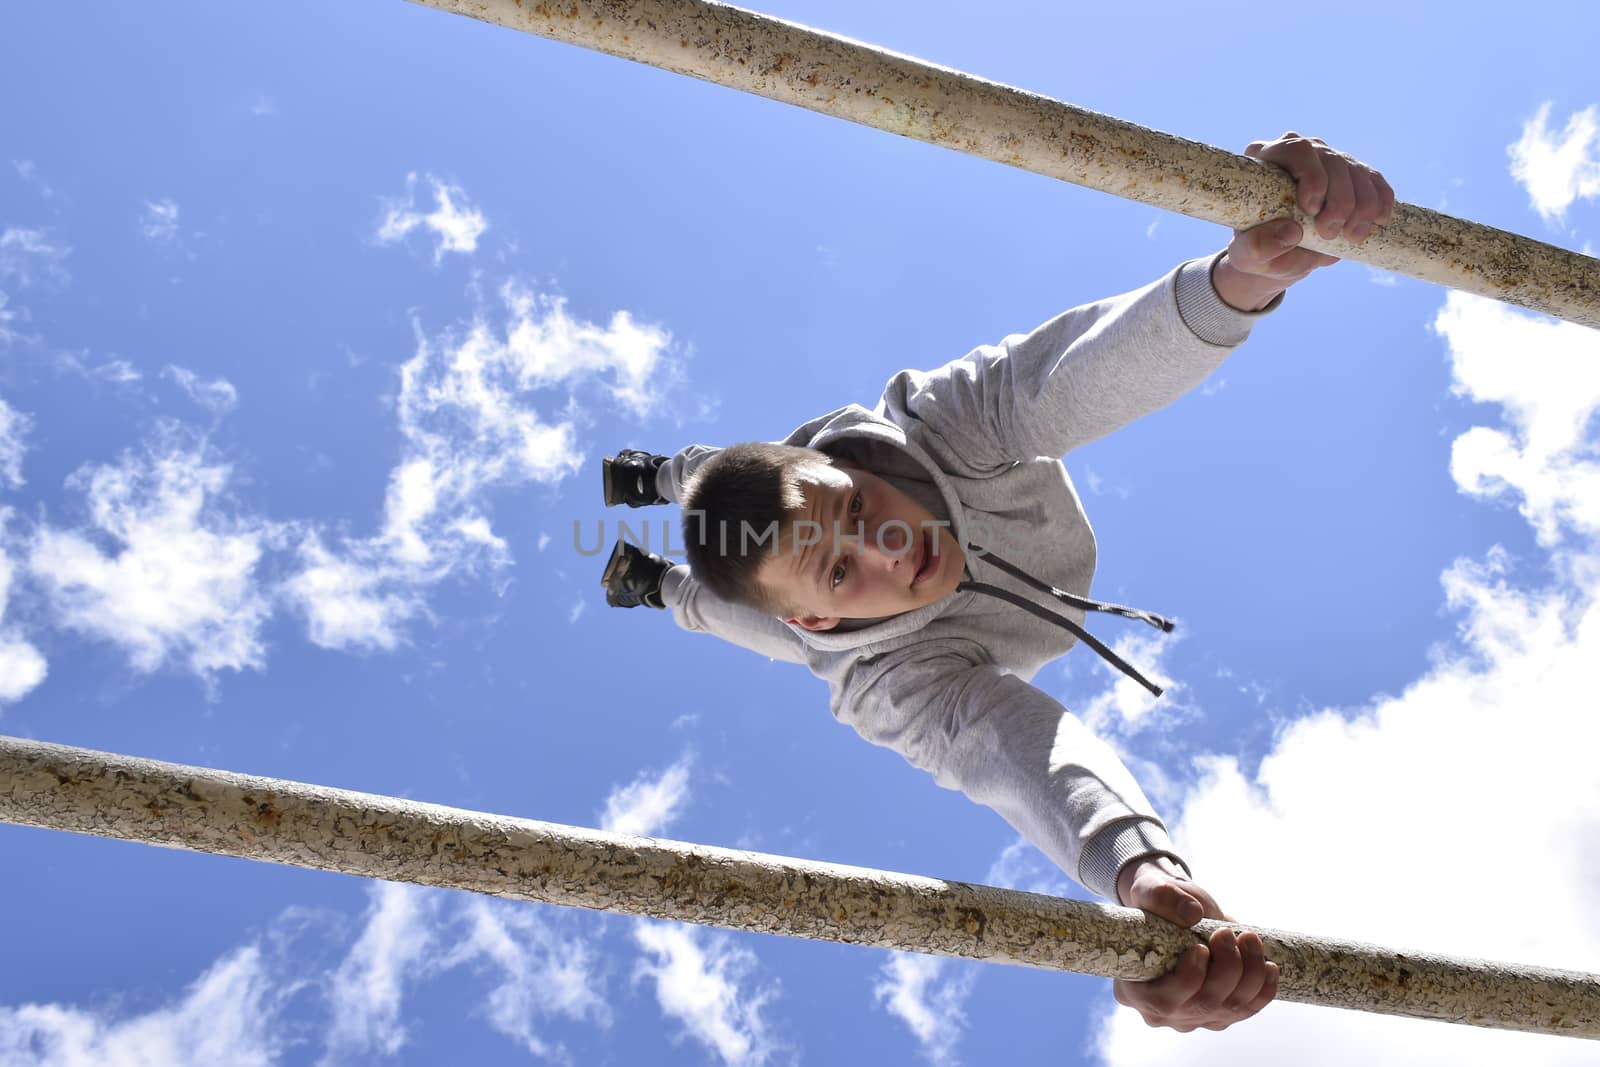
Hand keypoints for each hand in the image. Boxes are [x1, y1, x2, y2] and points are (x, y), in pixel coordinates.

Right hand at [1112, 858, 1278, 1032]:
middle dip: (1226, 968)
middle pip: (1203, 1005)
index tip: (1200, 947)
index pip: (1164, 1001)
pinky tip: (1270, 967)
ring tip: (1249, 939)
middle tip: (1226, 933)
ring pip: (1230, 1008)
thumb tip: (1193, 912)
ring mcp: (1193, 1016)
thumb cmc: (1155, 904)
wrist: (1172, 911)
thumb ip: (1164, 898)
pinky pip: (1246, 1010)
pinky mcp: (1218, 1013)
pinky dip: (1263, 990)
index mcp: (1133, 990)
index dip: (1188, 979)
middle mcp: (1163, 1013)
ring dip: (1249, 974)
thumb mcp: (1150, 891)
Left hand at [1211, 132, 1396, 310]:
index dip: (1311, 176)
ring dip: (1362, 205)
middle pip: (1331, 161)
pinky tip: (1379, 221)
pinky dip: (1380, 200)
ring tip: (1353, 236)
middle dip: (1339, 200)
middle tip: (1331, 233)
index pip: (1296, 149)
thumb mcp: (1247, 255)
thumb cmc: (1257, 250)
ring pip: (1356, 171)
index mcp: (1267, 158)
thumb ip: (1258, 246)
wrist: (1277, 254)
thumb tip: (1291, 232)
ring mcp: (1328, 160)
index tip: (1312, 209)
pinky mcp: (1351, 175)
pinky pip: (1374, 180)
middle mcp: (1301, 151)